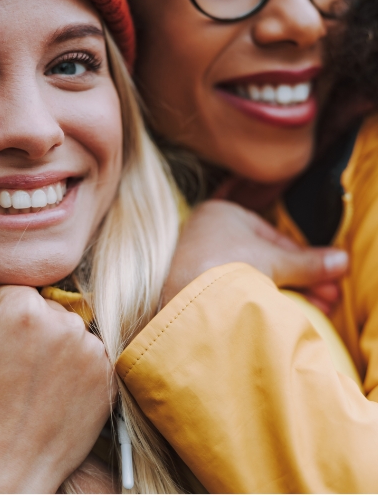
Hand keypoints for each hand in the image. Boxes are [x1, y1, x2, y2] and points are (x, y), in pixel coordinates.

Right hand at [0, 282, 115, 493]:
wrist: (6, 471)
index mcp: (24, 311)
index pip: (14, 289)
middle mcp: (64, 323)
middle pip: (43, 307)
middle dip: (27, 326)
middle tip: (12, 365)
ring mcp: (91, 349)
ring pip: (67, 328)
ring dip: (53, 344)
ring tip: (33, 381)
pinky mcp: (108, 374)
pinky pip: (88, 352)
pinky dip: (74, 364)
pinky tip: (55, 390)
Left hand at [163, 200, 348, 313]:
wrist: (186, 298)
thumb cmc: (226, 265)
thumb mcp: (274, 261)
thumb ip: (307, 263)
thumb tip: (339, 261)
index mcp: (221, 212)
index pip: (272, 236)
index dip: (303, 260)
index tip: (326, 281)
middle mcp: (204, 230)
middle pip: (261, 257)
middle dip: (296, 280)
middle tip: (323, 300)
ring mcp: (193, 257)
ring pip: (245, 275)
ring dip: (278, 291)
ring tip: (303, 310)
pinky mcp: (187, 283)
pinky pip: (227, 289)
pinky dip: (252, 299)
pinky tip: (270, 313)